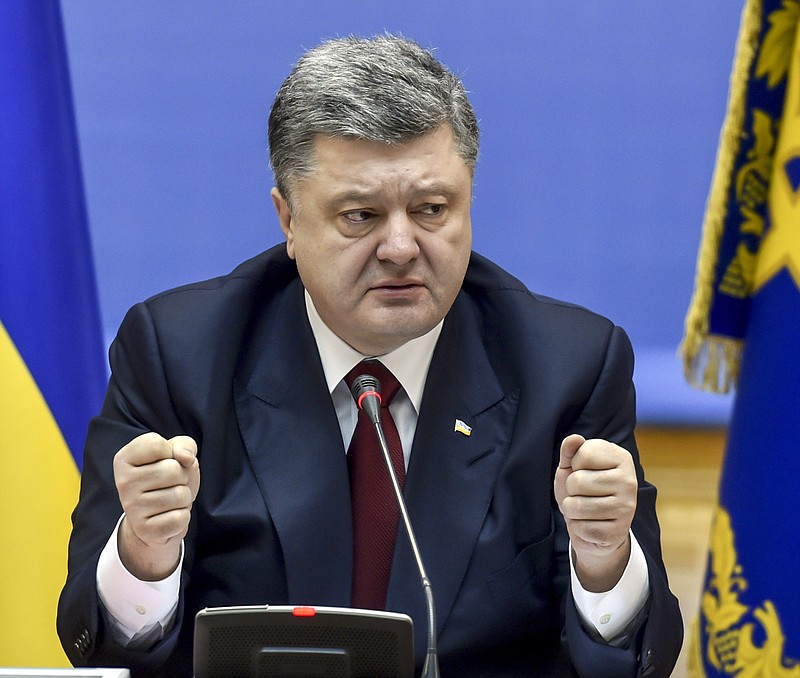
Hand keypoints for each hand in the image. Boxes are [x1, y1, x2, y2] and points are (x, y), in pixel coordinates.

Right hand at [113, 432, 199, 579]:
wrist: (159, 517)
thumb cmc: (168, 479)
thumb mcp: (177, 453)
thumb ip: (184, 445)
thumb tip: (186, 458)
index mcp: (124, 458)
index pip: (157, 444)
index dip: (172, 452)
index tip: (164, 461)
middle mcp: (123, 482)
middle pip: (173, 469)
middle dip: (182, 477)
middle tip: (170, 484)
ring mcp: (131, 508)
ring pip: (180, 494)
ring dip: (184, 497)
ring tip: (170, 500)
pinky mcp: (144, 530)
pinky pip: (180, 518)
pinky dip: (183, 516)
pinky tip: (168, 516)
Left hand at [554, 434, 636, 591]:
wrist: (594, 525)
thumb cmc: (582, 489)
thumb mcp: (573, 466)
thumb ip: (571, 451)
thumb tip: (574, 438)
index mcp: (621, 457)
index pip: (583, 454)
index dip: (574, 464)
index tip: (582, 470)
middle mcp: (629, 481)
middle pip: (577, 481)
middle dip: (570, 489)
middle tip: (581, 494)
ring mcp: (627, 508)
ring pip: (577, 507)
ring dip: (570, 510)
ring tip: (582, 508)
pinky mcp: (619, 532)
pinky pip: (582, 528)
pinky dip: (577, 527)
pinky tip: (589, 523)